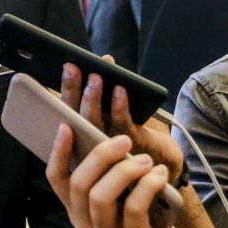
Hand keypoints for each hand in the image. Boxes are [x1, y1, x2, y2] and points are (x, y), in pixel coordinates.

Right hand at [45, 127, 202, 227]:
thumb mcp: (122, 209)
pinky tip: (158, 174)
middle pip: (79, 185)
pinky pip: (133, 209)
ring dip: (124, 170)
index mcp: (79, 217)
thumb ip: (112, 184)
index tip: (67, 126)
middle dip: (100, 156)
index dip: (58, 153)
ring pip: (100, 196)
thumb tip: (114, 142)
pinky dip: (147, 185)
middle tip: (123, 140)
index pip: (57, 182)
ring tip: (144, 159)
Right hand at [61, 62, 183, 183]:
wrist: (163, 163)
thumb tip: (103, 65)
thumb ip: (104, 102)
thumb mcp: (115, 119)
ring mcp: (107, 150)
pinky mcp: (130, 149)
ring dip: (93, 99)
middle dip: (71, 91)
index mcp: (81, 138)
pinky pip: (121, 126)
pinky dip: (119, 107)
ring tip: (95, 77)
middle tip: (72, 68)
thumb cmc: (136, 137)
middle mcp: (88, 147)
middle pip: (74, 117)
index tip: (65, 70)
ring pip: (94, 123)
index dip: (64, 93)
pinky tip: (119, 91)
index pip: (66, 112)